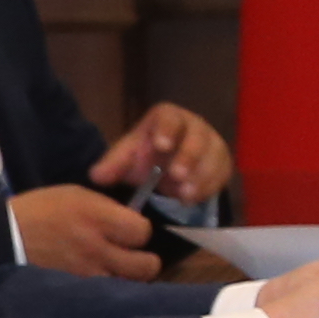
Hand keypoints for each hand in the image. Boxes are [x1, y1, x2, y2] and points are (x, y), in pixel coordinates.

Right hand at [8, 182, 164, 279]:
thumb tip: (134, 221)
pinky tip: (104, 280)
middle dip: (146, 260)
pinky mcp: (77, 291)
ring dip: (128, 277)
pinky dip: (110, 288)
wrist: (7, 236)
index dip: (142, 231)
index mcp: (98, 218)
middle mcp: (97, 248)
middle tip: (136, 255)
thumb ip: (109, 210)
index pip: (143, 232)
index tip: (133, 230)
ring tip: (120, 269)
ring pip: (129, 284)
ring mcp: (88, 274)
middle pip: (146, 266)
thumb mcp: (79, 195)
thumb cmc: (43, 209)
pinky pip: (107, 294)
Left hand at [91, 102, 234, 203]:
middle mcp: (194, 126)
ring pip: (214, 156)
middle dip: (189, 156)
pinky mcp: (222, 163)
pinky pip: (221, 173)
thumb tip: (96, 176)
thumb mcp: (127, 159)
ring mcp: (212, 143)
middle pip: (197, 136)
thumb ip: (113, 165)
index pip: (170, 117)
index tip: (161, 146)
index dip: (167, 129)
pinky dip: (209, 187)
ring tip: (185, 195)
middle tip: (177, 176)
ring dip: (201, 176)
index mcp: (168, 117)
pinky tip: (194, 199)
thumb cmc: (146, 156)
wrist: (167, 168)